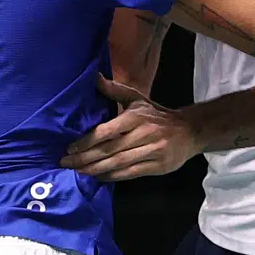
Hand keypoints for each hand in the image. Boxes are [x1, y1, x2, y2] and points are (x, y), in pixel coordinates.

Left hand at [62, 78, 197, 179]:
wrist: (189, 131)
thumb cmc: (157, 115)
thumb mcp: (137, 99)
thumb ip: (114, 90)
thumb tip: (94, 77)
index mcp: (136, 117)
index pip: (107, 131)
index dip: (86, 141)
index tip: (69, 147)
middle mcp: (143, 134)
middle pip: (109, 150)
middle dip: (85, 158)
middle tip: (65, 163)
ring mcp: (151, 151)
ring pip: (118, 163)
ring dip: (95, 169)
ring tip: (77, 172)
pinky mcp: (157, 166)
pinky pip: (129, 173)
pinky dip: (111, 176)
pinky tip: (97, 177)